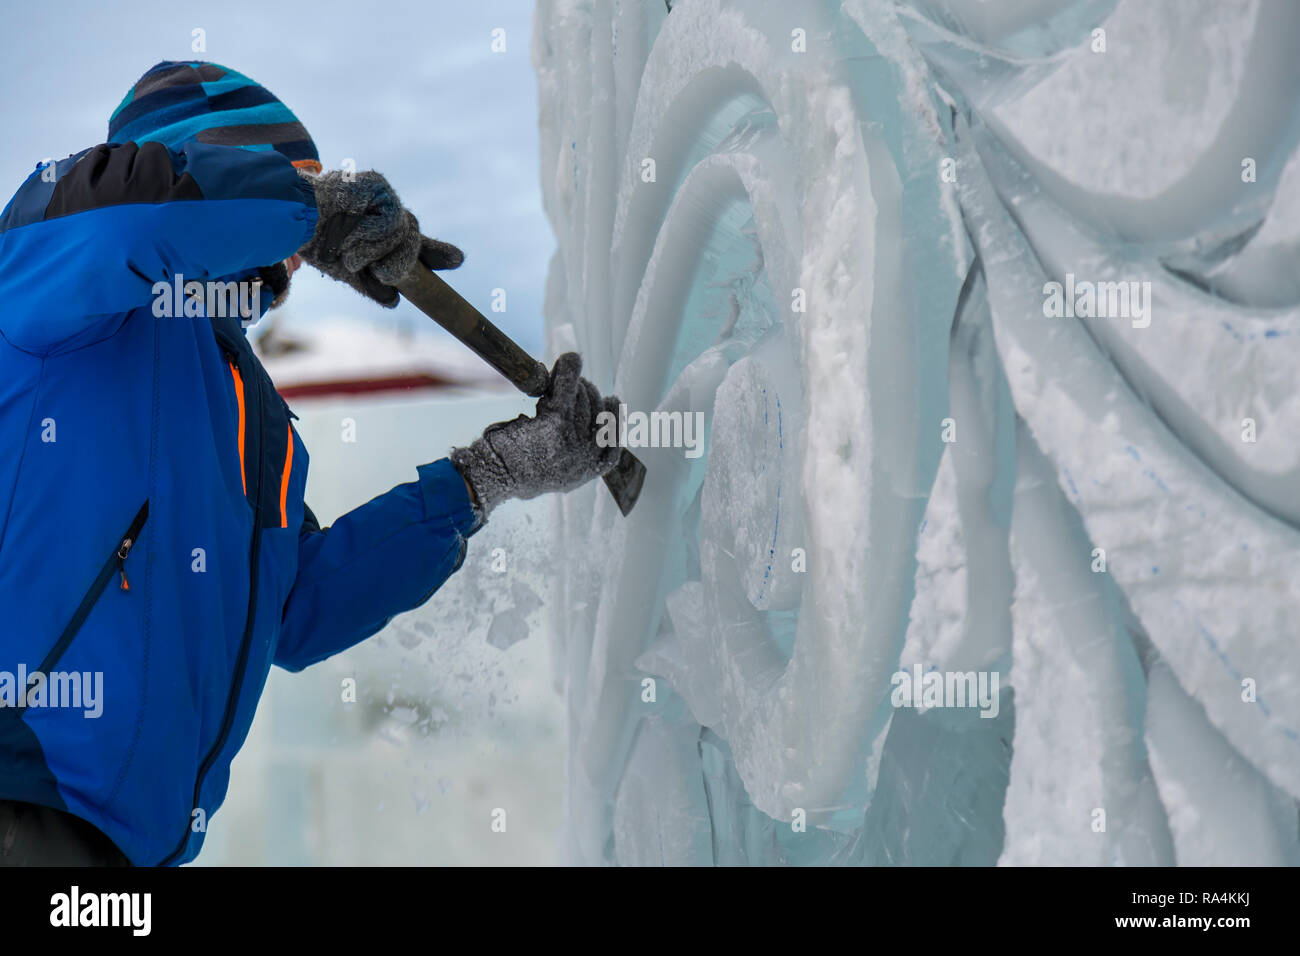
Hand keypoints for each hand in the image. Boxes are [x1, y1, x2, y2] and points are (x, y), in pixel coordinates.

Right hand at [297, 169, 462, 307]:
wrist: (292, 219)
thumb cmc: (314, 243)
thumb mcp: (346, 270)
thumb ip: (371, 284)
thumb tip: (395, 300)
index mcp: (381, 234)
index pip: (418, 245)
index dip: (438, 253)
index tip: (457, 261)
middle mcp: (386, 214)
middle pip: (413, 239)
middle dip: (402, 261)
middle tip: (383, 273)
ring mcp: (384, 198)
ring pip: (402, 233)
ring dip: (377, 251)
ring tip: (351, 252)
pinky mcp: (378, 185)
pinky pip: (391, 220)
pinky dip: (373, 234)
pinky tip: (353, 231)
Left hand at [450, 353, 621, 515]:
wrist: (491, 475)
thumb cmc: (512, 471)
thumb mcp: (549, 473)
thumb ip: (569, 457)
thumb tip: (585, 426)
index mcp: (583, 475)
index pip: (612, 449)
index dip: (615, 421)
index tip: (613, 401)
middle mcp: (583, 460)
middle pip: (598, 417)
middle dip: (588, 395)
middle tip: (574, 385)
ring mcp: (572, 442)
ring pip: (583, 400)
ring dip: (574, 384)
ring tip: (559, 382)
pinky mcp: (557, 424)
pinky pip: (568, 389)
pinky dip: (569, 371)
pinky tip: (569, 361)